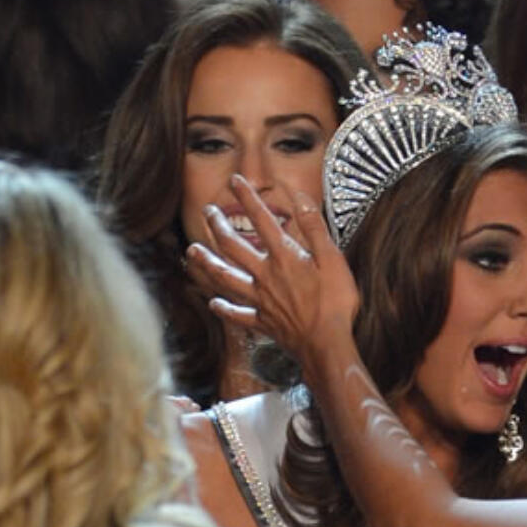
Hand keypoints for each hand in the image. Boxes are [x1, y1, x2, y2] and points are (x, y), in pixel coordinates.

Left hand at [184, 175, 359, 375]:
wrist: (326, 345)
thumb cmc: (334, 304)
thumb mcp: (333, 260)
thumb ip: (314, 228)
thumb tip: (299, 199)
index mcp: (284, 256)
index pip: (261, 220)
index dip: (247, 198)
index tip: (235, 181)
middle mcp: (265, 275)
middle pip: (234, 246)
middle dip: (218, 226)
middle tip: (206, 211)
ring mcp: (261, 299)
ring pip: (226, 278)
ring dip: (207, 263)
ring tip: (192, 251)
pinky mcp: (263, 322)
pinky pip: (238, 314)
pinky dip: (224, 309)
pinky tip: (213, 303)